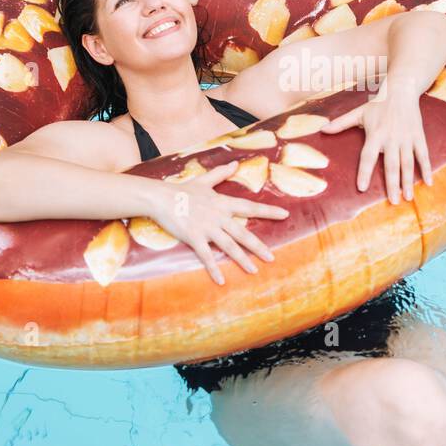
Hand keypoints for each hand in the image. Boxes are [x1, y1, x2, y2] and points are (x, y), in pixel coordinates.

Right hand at [149, 160, 288, 284]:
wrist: (160, 197)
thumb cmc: (182, 190)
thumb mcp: (204, 180)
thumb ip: (221, 174)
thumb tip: (235, 164)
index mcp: (223, 203)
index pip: (250, 207)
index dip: (268, 211)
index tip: (285, 214)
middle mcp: (218, 216)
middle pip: (243, 233)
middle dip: (258, 246)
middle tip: (272, 257)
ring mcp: (207, 228)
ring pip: (229, 246)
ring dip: (242, 259)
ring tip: (254, 270)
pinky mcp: (194, 237)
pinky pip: (207, 256)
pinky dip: (214, 269)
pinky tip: (221, 280)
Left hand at [320, 86, 433, 203]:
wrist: (401, 90)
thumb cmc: (378, 103)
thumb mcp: (358, 112)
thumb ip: (341, 123)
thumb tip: (322, 129)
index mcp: (375, 134)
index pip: (368, 157)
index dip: (364, 172)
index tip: (362, 187)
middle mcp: (391, 138)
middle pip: (391, 165)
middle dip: (392, 184)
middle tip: (393, 202)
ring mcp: (406, 138)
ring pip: (408, 163)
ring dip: (408, 181)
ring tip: (408, 197)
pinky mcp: (418, 136)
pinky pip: (423, 155)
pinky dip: (427, 168)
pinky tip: (428, 183)